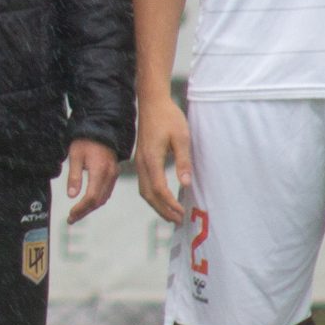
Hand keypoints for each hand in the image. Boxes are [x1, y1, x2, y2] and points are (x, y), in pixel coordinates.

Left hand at [63, 138, 118, 224]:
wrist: (102, 128)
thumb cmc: (86, 140)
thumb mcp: (75, 156)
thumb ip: (74, 177)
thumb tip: (72, 195)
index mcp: (99, 170)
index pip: (91, 197)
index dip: (81, 209)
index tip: (71, 215)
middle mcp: (110, 174)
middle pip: (98, 201)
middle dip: (85, 211)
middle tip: (72, 218)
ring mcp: (114, 174)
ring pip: (104, 198)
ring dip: (91, 207)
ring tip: (78, 212)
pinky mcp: (114, 173)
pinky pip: (108, 191)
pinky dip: (98, 200)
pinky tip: (89, 202)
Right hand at [132, 92, 191, 224]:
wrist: (152, 103)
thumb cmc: (169, 117)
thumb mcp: (181, 137)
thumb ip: (183, 161)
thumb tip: (185, 184)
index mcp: (151, 159)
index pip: (159, 189)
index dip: (170, 204)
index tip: (182, 212)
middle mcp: (142, 164)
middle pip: (149, 195)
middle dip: (163, 210)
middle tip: (177, 221)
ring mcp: (139, 162)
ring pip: (144, 191)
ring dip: (157, 206)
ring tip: (170, 215)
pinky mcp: (141, 160)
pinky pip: (144, 184)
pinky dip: (153, 196)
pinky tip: (162, 198)